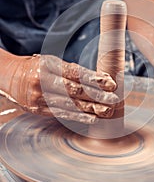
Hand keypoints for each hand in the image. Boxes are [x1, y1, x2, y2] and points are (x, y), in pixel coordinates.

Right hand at [0, 53, 118, 122]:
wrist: (10, 78)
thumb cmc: (37, 68)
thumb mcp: (52, 62)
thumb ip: (73, 71)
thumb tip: (100, 78)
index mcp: (47, 65)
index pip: (75, 73)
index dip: (94, 79)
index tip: (110, 83)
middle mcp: (42, 81)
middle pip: (74, 91)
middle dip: (97, 96)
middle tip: (114, 100)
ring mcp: (39, 98)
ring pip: (69, 105)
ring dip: (91, 109)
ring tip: (107, 111)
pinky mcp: (38, 110)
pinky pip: (61, 114)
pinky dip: (78, 117)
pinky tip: (92, 118)